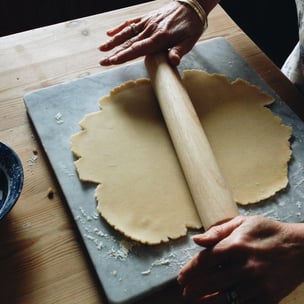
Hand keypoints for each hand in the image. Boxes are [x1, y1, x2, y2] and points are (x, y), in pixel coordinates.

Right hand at [99, 1, 203, 65]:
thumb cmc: (191, 26)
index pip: (138, 49)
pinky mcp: (147, 17)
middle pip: (129, 43)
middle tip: (102, 61)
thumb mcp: (189, 41)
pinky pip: (131, 23)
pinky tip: (110, 33)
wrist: (193, 5)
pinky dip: (120, 28)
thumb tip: (173, 62)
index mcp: (160, 38)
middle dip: (114, 53)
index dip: (124, 56)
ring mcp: (147, 22)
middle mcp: (151, 29)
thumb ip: (179, 51)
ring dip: (113, 41)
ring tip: (102, 49)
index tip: (112, 61)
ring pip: (127, 33)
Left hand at [178, 215, 303, 302]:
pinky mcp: (268, 297)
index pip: (206, 260)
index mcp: (236, 245)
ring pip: (225, 297)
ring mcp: (258, 284)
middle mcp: (245, 266)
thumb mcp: (243, 222)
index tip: (181, 277)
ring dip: (207, 300)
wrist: (301, 248)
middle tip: (185, 291)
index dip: (191, 270)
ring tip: (196, 301)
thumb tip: (196, 240)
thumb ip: (218, 232)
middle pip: (212, 281)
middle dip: (195, 288)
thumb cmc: (268, 232)